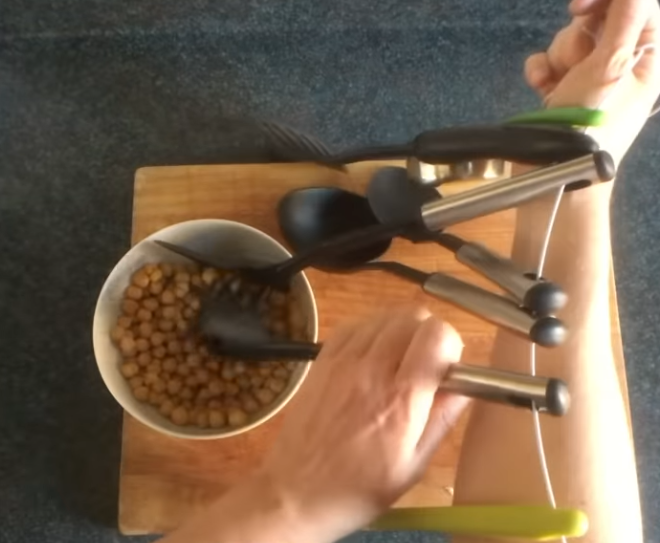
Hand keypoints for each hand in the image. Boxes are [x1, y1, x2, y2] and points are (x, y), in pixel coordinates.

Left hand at [258, 306, 468, 542]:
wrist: (295, 491)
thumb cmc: (360, 488)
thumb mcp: (414, 466)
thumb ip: (442, 419)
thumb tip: (465, 384)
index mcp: (401, 398)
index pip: (436, 334)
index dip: (450, 346)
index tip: (446, 369)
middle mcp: (372, 368)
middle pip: (412, 316)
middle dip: (428, 335)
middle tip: (424, 367)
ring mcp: (342, 359)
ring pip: (384, 316)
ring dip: (400, 331)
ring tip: (396, 363)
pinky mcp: (322, 358)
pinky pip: (355, 324)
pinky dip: (371, 332)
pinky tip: (370, 358)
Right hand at [525, 0, 659, 162]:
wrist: (553, 173)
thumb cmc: (589, 124)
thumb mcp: (609, 69)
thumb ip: (622, 22)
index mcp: (644, 60)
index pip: (638, 8)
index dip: (611, 1)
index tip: (581, 7)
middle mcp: (618, 66)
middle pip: (600, 21)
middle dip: (580, 35)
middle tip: (577, 46)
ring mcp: (587, 80)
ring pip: (570, 41)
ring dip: (559, 57)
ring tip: (560, 84)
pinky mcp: (559, 91)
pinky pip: (547, 63)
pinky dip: (540, 72)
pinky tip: (541, 88)